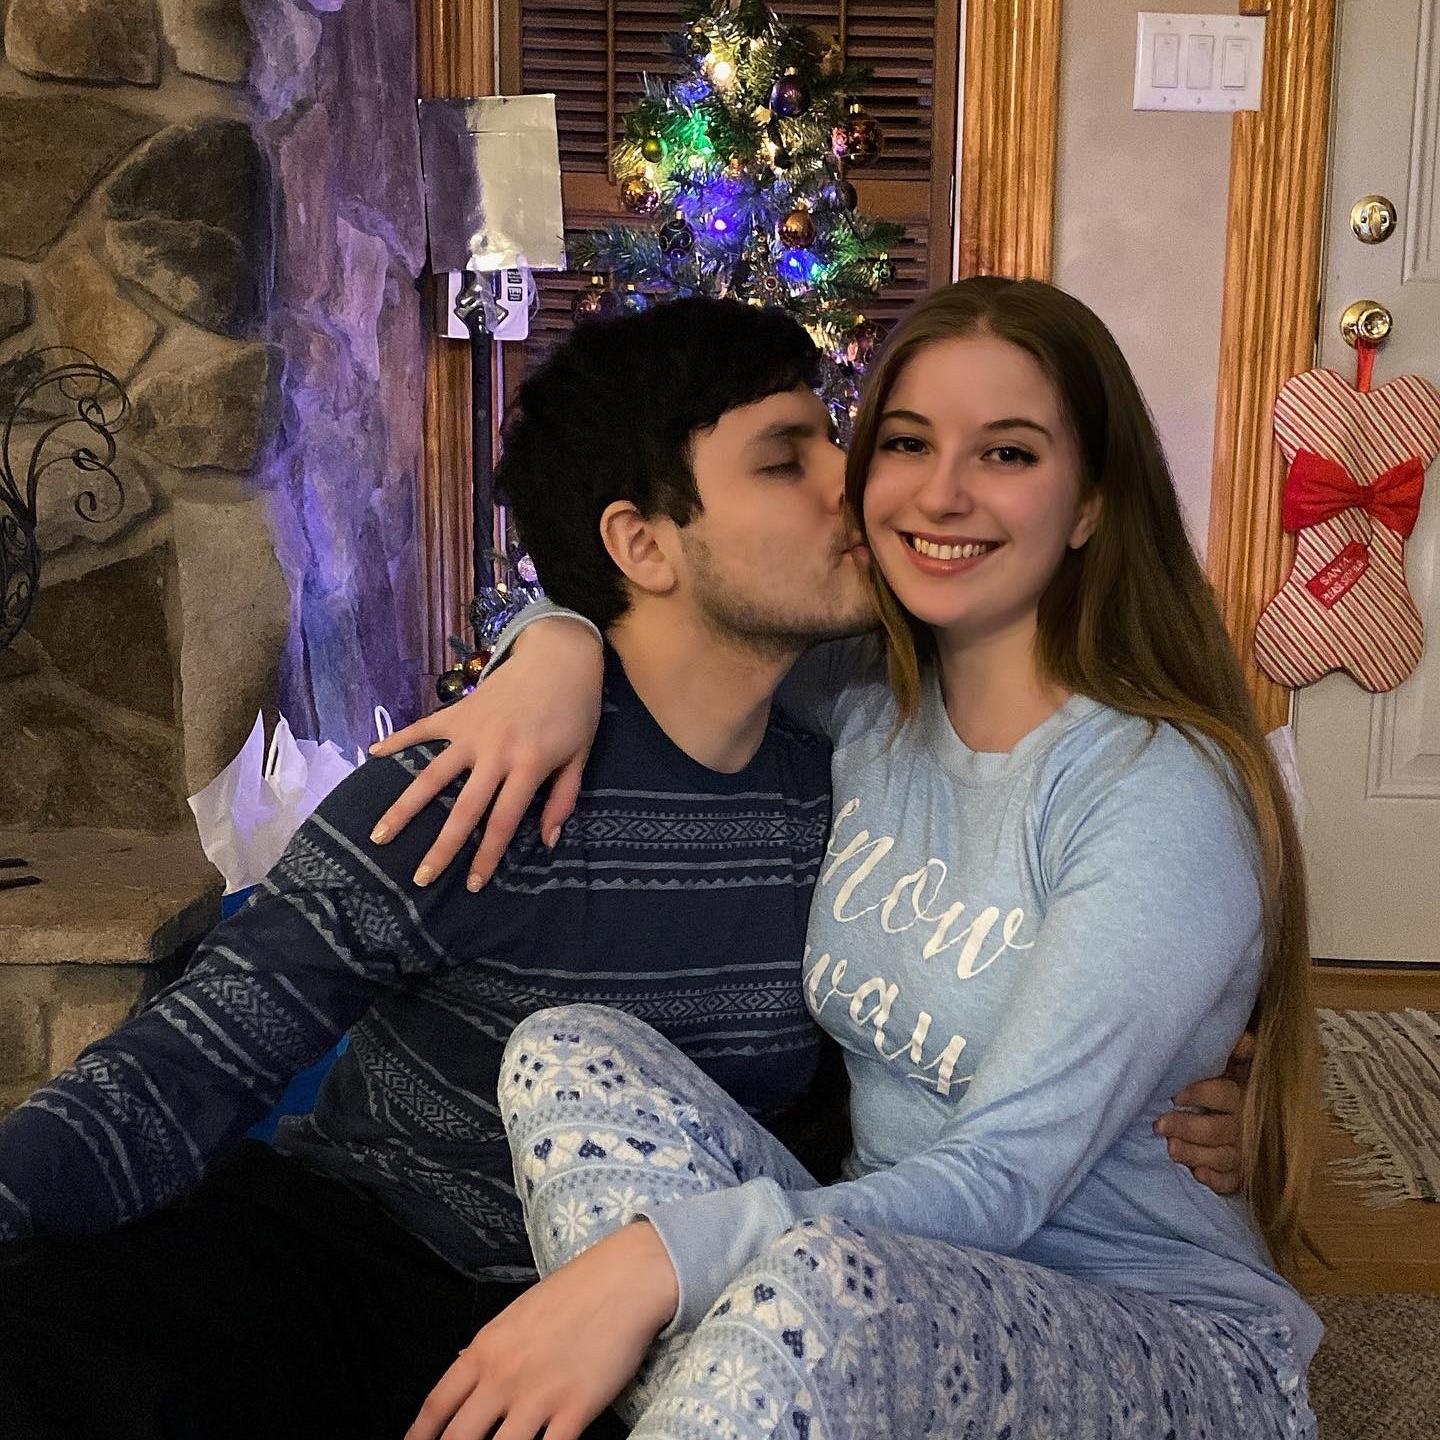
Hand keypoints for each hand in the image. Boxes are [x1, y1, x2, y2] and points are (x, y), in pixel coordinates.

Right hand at [368, 618, 604, 890]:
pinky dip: (398, 740)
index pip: (503, 821)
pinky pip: (423, 728)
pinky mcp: (458, 711)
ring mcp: (471, 731)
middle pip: (464, 809)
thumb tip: (547, 841)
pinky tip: (372, 755)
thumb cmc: (576, 708)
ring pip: (432, 775)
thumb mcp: (580, 755)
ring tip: (379, 835)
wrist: (560, 653)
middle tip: (421, 878)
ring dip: (405, 807)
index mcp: (529, 765)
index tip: (473, 886)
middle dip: (442, 847)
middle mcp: (495, 752)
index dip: (487, 856)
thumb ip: (563, 799)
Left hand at [407, 1221, 678, 1439]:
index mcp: (485, 1349)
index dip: (418, 1437)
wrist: (624, 1279)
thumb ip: (489, 1349)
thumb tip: (461, 1368)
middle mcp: (503, 1377)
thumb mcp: (517, 1314)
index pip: (437, 1406)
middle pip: (458, 1439)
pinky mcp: (574, 1411)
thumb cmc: (574, 1291)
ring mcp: (538, 1397)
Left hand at [1154, 1031, 1254, 1195]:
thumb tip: (1240, 1038)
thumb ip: (1240, 1050)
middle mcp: (1244, 1126)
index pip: (1222, 1095)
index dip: (1199, 1093)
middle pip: (1215, 1129)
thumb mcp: (1240, 1064)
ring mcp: (1244, 1152)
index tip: (1175, 1095)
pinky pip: (1232, 1182)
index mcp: (1241, 1096)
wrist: (1263, 1118)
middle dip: (1186, 1128)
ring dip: (1196, 1154)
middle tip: (1159, 1125)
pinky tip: (1198, 1175)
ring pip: (1221, 1156)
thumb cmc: (1236, 1084)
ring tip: (1171, 1149)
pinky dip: (1217, 1180)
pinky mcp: (1241, 1173)